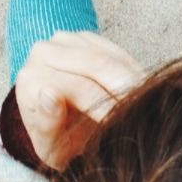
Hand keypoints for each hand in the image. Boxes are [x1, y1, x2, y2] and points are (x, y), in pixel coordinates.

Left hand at [14, 31, 143, 169]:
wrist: (58, 125)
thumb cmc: (57, 141)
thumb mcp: (50, 146)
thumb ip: (47, 124)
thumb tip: (49, 94)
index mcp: (30, 80)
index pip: (79, 88)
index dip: (110, 104)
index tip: (132, 120)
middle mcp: (43, 53)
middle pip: (96, 64)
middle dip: (127, 86)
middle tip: (150, 108)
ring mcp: (63, 40)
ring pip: (109, 54)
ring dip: (132, 77)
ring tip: (150, 100)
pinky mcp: (83, 36)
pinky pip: (114, 49)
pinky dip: (130, 68)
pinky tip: (140, 88)